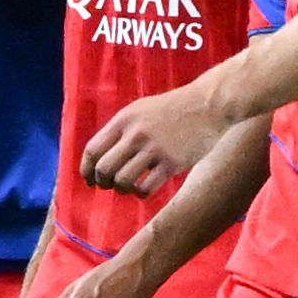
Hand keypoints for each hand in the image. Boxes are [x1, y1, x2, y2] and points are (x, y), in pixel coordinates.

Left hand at [83, 79, 228, 195]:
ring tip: (129, 187)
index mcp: (124, 119)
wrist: (210, 104)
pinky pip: (145, 188)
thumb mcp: (142, 109)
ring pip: (122, 181)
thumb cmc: (176, 108)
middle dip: (102, 182)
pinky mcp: (171, 163)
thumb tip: (101, 155)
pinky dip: (140, 194)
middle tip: (108, 185)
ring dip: (121, 189)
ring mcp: (154, 149)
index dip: (86, 169)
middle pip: (104, 168)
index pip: (92, 150)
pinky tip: (144, 190)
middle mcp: (135, 134)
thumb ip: (123, 128)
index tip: (89, 179)